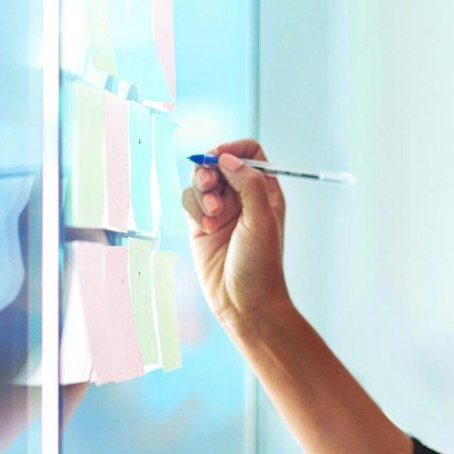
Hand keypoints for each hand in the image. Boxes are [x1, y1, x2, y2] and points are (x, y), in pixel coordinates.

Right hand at [180, 139, 294, 331]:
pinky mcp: (200, 225)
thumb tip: (227, 158)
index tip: (220, 156)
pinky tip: (205, 229)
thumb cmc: (261, 266)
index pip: (250, 153)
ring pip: (201, 181)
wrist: (244, 304)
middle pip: (219, 163)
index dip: (233, 149)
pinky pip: (188, 201)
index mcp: (265, 191)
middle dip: (210, 170)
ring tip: (212, 217)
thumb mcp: (262, 219)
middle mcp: (242, 197)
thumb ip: (248, 183)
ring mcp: (220, 211)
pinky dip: (193, 209)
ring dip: (201, 193)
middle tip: (210, 185)